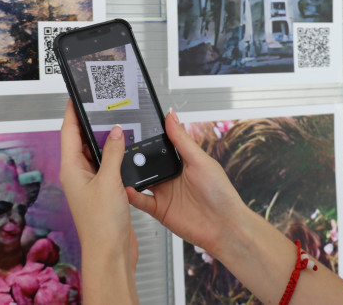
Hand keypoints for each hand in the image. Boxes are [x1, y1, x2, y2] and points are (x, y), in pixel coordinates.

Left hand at [59, 100, 138, 302]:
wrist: (111, 253)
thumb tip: (116, 132)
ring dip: (104, 140)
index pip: (68, 131)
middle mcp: (77, 175)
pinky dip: (115, 156)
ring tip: (115, 122)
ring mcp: (90, 183)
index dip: (72, 112)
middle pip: (80, 140)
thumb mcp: (109, 181)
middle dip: (90, 123)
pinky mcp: (103, 191)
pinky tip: (126, 150)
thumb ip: (114, 153)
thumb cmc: (101, 224)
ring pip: (95, 153)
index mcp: (71, 169)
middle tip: (100, 106)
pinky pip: (107, 166)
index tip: (76, 96)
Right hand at [126, 109, 246, 258]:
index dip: (146, 140)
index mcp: (181, 162)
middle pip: (146, 164)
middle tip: (119, 150)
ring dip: (130, 175)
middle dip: (133, 158)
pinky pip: (140, 201)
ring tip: (118, 168)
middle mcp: (171, 176)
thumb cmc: (220, 193)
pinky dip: (131, 195)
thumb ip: (182, 140)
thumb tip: (171, 116)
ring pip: (140, 181)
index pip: (159, 147)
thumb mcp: (200, 160)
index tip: (131, 131)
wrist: (224, 227)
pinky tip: (126, 189)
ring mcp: (164, 193)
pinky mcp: (159, 209)